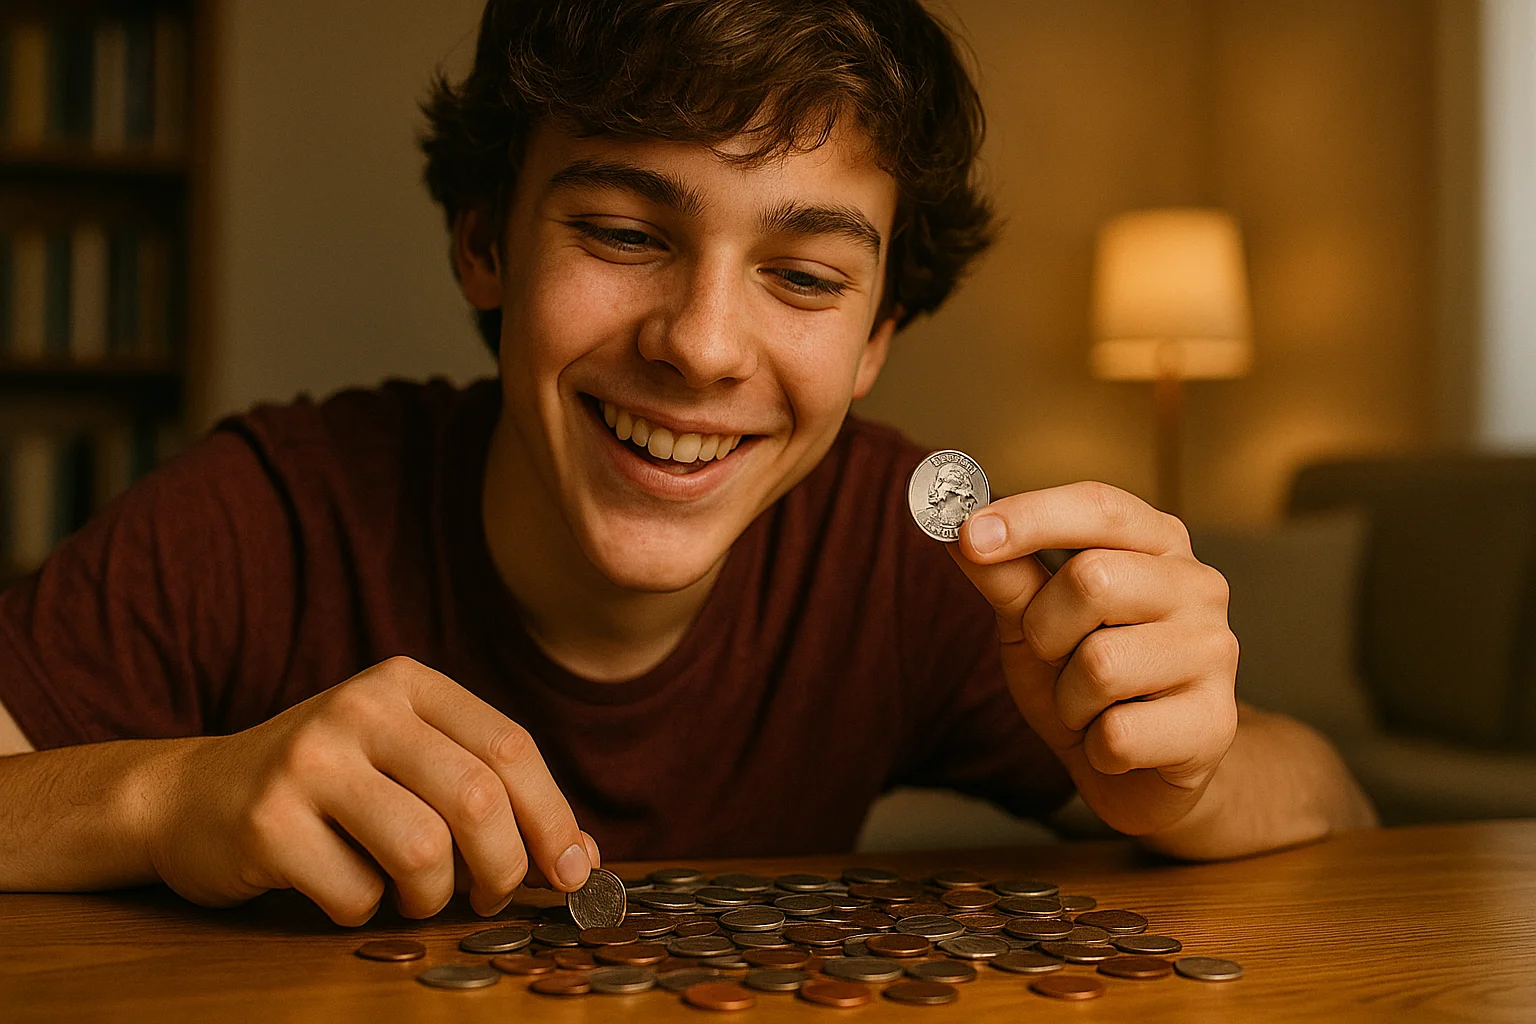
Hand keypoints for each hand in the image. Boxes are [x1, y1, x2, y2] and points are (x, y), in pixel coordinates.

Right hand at [147, 657, 598, 924]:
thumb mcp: (410, 763)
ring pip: (424, 853)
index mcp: (407, 683)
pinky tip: (343, 888)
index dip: (554, 818)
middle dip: (503, 867)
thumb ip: (493, 795)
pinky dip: (364, 911)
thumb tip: (583, 858)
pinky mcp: (266, 821)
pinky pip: (356, 894)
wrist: (193, 796)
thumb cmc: (329, 786)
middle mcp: (360, 707)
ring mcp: (309, 760)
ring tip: (412, 894)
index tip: (573, 872)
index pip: (511, 746)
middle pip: (477, 801)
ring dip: (431, 897)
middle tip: (491, 896)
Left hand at [949, 482, 1238, 836]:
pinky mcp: (1217, 724)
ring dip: (1070, 698)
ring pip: (1102, 664)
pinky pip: (1118, 734)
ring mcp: (1216, 652)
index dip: (1031, 516)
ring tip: (1091, 705)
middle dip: (1047, 630)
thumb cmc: (1084, 681)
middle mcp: (1198, 585)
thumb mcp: (1033, 622)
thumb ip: (1004, 575)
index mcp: (1157, 542)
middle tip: (1057, 657)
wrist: (1135, 772)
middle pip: (1093, 579)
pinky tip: (1117, 743)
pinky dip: (1096, 747)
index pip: (1098, 506)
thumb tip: (958, 528)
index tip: (969, 533)